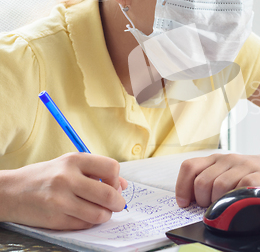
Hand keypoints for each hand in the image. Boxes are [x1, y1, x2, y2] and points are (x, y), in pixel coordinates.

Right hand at [0, 153, 127, 229]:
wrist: (10, 192)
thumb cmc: (46, 177)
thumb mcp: (70, 165)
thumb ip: (97, 172)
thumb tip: (123, 185)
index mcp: (74, 160)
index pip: (111, 168)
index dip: (116, 179)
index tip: (113, 185)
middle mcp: (67, 178)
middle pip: (108, 194)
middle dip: (118, 202)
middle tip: (117, 204)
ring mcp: (60, 200)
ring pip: (99, 214)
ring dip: (106, 215)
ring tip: (101, 211)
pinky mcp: (55, 219)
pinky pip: (84, 224)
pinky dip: (90, 222)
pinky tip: (85, 215)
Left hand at [175, 151, 259, 207]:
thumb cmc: (257, 172)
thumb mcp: (232, 172)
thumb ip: (212, 180)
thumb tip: (190, 201)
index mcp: (218, 159)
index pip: (189, 167)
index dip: (182, 187)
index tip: (184, 203)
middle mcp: (229, 160)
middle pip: (202, 181)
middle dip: (202, 200)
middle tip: (212, 207)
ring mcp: (244, 166)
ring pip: (219, 186)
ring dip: (219, 202)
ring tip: (228, 205)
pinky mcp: (259, 176)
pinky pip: (240, 189)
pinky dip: (236, 200)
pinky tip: (241, 201)